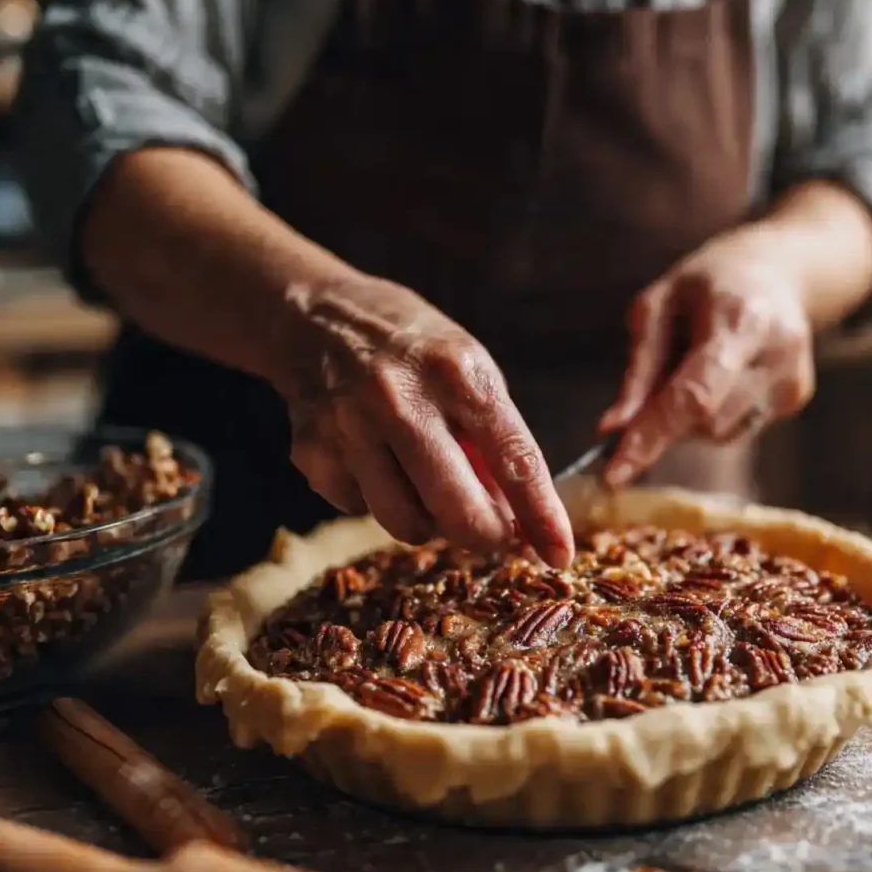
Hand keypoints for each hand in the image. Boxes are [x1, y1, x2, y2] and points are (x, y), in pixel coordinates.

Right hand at [274, 270, 573, 566]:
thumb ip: (495, 440)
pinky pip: (361, 511)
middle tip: (494, 532)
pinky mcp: (312, 453)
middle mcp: (400, 400)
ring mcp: (349, 428)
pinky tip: (377, 461)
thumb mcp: (468, 370)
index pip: (513, 459)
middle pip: (456, 509)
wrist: (316, 318)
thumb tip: (519, 517)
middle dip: (485, 535)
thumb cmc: (412, 348)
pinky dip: (379, 500)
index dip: (541, 514)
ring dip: (429, 521)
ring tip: (427, 483)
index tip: (559, 553)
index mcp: (456, 373)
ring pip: (407, 524)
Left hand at [599, 229, 815, 485]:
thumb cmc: (706, 284)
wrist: (779, 269)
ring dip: (689, 418)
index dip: (652, 437)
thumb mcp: (657, 305)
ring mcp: (792, 379)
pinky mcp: (796, 397)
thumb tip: (613, 429)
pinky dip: (713, 414)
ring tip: (695, 364)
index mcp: (740, 320)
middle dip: (665, 420)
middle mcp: (776, 353)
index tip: (614, 474)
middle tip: (649, 390)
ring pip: (718, 434)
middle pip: (705, 422)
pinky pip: (736, 429)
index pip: (693, 396)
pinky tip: (721, 375)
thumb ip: (638, 370)